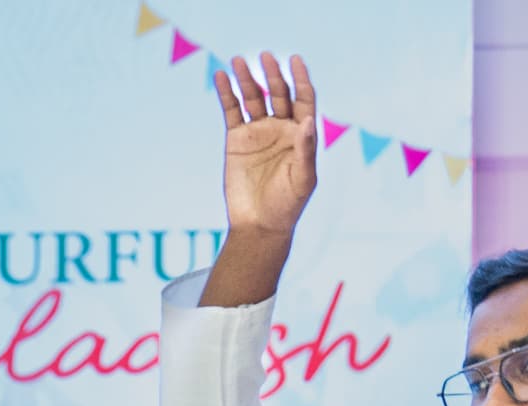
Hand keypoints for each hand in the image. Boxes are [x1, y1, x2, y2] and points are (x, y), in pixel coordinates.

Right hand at [216, 53, 318, 238]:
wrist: (258, 226)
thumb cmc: (287, 206)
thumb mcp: (303, 179)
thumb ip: (306, 150)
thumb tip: (306, 121)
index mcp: (301, 134)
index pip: (303, 98)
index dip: (300, 79)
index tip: (295, 61)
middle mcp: (281, 129)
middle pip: (278, 93)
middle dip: (272, 74)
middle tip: (265, 56)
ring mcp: (258, 132)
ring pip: (253, 98)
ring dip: (246, 79)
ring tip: (238, 61)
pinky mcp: (236, 140)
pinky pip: (232, 111)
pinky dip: (227, 93)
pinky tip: (221, 77)